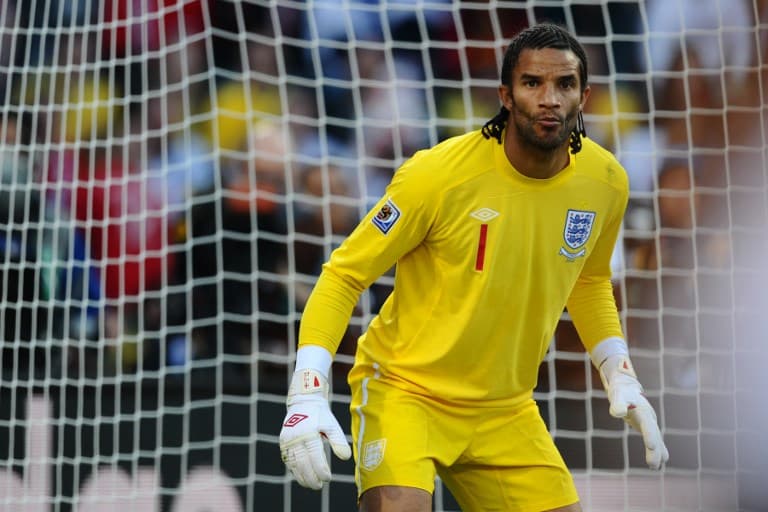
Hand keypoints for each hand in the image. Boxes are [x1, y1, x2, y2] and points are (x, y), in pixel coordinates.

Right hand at [279, 369, 351, 488]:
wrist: (304, 401)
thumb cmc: (321, 415)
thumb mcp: (332, 426)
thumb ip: (339, 442)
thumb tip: (346, 457)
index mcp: (309, 433)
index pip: (315, 457)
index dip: (321, 470)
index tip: (328, 478)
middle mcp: (296, 438)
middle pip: (302, 464)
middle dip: (311, 477)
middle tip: (319, 486)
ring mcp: (287, 440)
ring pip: (293, 464)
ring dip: (301, 476)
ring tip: (312, 484)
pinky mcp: (283, 442)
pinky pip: (288, 460)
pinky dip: (294, 470)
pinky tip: (302, 476)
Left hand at [599, 354, 668, 469]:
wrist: (627, 387)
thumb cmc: (621, 392)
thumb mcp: (618, 395)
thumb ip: (617, 404)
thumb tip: (617, 413)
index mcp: (643, 410)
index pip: (648, 424)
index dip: (649, 435)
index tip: (651, 446)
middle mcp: (650, 418)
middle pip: (654, 435)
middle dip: (655, 450)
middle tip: (653, 465)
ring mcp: (650, 422)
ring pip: (656, 439)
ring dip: (657, 453)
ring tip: (655, 467)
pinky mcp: (648, 427)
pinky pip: (654, 439)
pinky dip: (657, 450)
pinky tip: (660, 461)